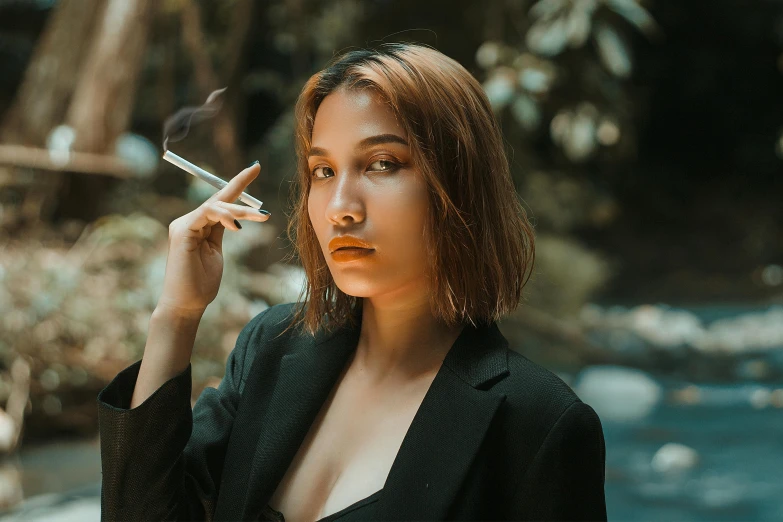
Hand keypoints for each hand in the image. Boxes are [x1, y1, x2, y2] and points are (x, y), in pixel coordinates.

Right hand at [156, 162, 269, 316]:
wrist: (186, 305)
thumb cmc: (201, 284)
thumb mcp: (215, 252)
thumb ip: (220, 232)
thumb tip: (234, 218)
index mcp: (197, 225)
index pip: (219, 200)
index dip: (237, 183)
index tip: (255, 167)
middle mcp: (188, 221)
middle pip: (219, 199)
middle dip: (242, 191)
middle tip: (260, 185)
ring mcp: (183, 225)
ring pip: (215, 205)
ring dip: (240, 210)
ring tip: (260, 217)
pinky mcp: (182, 231)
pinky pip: (206, 214)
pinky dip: (224, 216)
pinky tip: (236, 225)